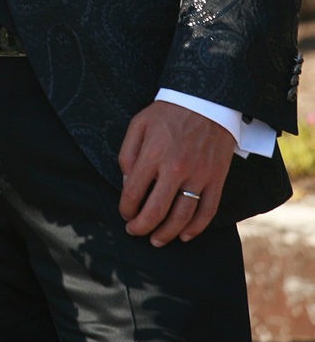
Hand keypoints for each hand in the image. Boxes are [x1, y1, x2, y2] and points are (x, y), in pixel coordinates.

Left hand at [118, 101, 236, 246]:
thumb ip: (127, 153)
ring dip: (167, 233)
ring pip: (182, 217)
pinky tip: (185, 235)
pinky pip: (208, 211)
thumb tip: (126, 183)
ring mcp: (199, 176)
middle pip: (156, 211)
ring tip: (156, 240)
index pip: (133, 192)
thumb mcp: (139, 124)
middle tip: (135, 231)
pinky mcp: (217, 179)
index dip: (126, 209)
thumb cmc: (168, 113)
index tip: (125, 214)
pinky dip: (196, 228)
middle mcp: (175, 168)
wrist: (206, 101)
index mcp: (153, 154)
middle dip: (142, 227)